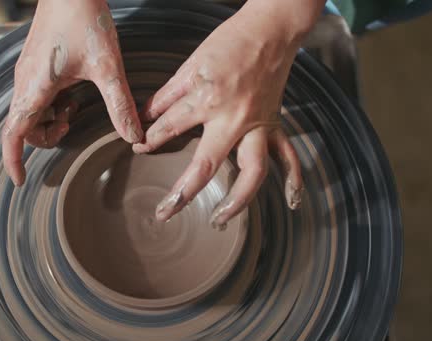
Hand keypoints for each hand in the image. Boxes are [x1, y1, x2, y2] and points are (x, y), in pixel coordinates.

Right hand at [2, 0, 142, 185]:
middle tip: (71, 124)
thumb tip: (133, 137)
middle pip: (24, 127)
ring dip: (50, 119)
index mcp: (35, 87)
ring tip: (75, 107)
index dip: (13, 161)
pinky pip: (36, 95)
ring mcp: (27, 72)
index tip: (20, 180)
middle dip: (45, 136)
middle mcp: (25, 82)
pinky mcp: (35, 64)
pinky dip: (52, 104)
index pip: (13, 134)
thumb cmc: (83, 20)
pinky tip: (73, 92)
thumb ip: (120, 105)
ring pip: (30, 111)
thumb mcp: (107, 67)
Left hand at [137, 0, 322, 228]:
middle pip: (206, 167)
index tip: (138, 147)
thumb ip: (167, 95)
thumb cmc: (229, 42)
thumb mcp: (190, 65)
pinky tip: (291, 202)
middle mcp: (233, 120)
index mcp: (207, 101)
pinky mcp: (275, 125)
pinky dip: (293, 180)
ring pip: (252, 174)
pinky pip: (288, 157)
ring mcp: (258, 127)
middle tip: (164, 213)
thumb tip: (145, 118)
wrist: (270, 29)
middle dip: (182, 193)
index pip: (169, 129)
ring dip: (236, 202)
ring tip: (219, 221)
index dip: (149, 141)